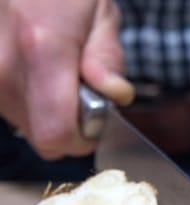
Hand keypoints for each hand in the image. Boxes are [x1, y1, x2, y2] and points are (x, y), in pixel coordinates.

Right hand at [0, 0, 133, 159]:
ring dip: (48, 110)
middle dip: (69, 123)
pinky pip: (11, 105)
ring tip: (57, 72)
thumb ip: (107, 58)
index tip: (96, 126)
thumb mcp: (101, 14)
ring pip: (25, 124)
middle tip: (81, 91)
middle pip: (41, 135)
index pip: (56, 134)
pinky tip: (37, 69)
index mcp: (43, 50)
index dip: (82, 140)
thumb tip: (113, 94)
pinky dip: (30, 98)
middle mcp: (5, 67)